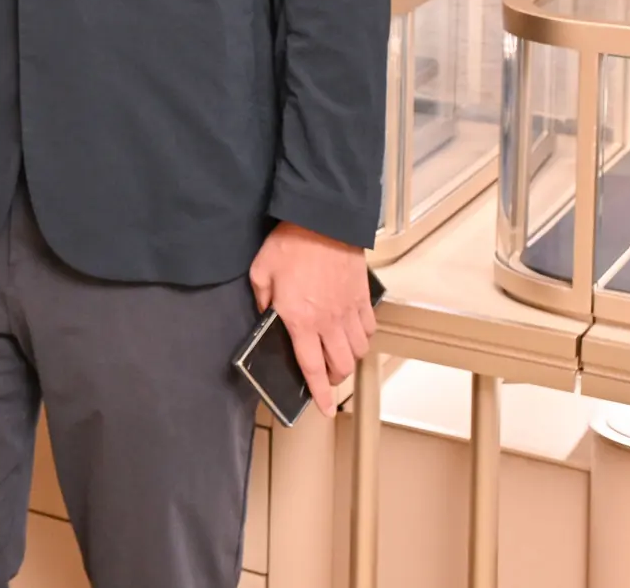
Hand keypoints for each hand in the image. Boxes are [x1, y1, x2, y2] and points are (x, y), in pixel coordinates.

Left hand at [248, 221, 375, 415]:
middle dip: (333, 378)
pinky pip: (369, 328)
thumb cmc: (290, 244)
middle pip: (340, 366)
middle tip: (324, 376)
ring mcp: (349, 311)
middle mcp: (328, 322)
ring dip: (348, 358)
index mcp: (300, 320)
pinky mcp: (362, 297)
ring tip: (336, 353)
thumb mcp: (261, 271)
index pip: (311, 367)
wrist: (323, 220)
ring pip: (358, 350)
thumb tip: (265, 315)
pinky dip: (363, 337)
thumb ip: (261, 299)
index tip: (322, 409)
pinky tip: (352, 331)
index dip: (318, 393)